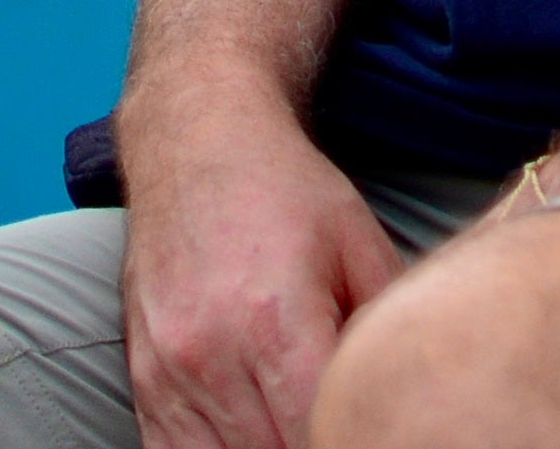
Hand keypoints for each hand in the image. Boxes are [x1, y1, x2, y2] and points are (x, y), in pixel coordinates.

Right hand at [120, 82, 406, 448]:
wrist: (195, 139)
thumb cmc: (285, 188)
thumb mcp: (360, 241)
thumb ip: (388, 323)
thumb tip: (415, 390)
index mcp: (277, 322)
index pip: (318, 436)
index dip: (349, 437)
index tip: (367, 424)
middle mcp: (214, 356)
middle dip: (313, 439)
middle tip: (338, 418)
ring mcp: (170, 373)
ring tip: (296, 418)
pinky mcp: (144, 380)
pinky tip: (250, 431)